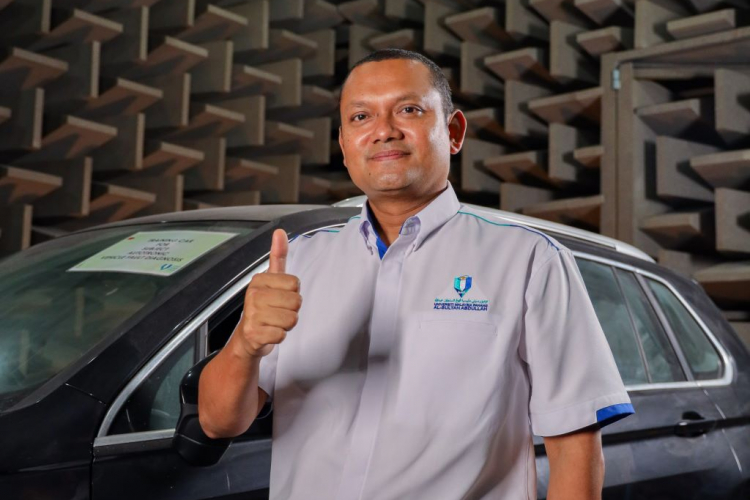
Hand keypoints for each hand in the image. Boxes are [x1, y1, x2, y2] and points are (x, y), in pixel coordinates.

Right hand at [231, 228, 301, 359]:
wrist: (247, 337)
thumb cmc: (263, 307)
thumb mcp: (271, 280)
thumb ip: (278, 256)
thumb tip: (280, 231)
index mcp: (259, 280)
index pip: (295, 284)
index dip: (292, 294)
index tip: (279, 298)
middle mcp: (254, 295)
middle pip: (296, 302)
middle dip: (291, 310)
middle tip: (277, 312)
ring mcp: (252, 315)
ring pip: (291, 319)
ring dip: (286, 324)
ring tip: (274, 323)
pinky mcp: (254, 334)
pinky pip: (282, 334)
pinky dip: (279, 336)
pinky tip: (269, 333)